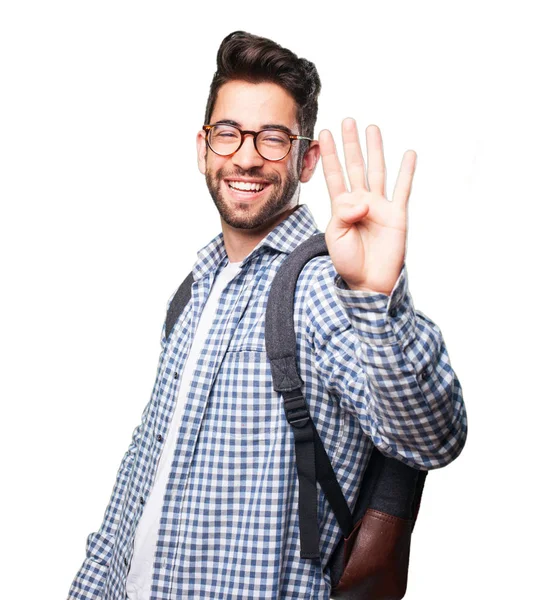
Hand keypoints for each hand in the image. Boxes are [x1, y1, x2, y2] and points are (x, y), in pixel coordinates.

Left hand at [318, 118, 416, 295]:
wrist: (368, 281)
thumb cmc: (348, 261)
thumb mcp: (336, 236)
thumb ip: (343, 214)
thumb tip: (363, 200)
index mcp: (341, 206)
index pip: (334, 174)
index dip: (329, 154)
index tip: (323, 134)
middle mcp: (360, 201)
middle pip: (355, 165)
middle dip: (351, 144)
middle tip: (348, 121)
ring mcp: (379, 206)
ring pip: (377, 171)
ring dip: (375, 149)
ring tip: (372, 128)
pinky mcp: (397, 214)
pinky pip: (403, 189)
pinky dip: (407, 171)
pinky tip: (408, 154)